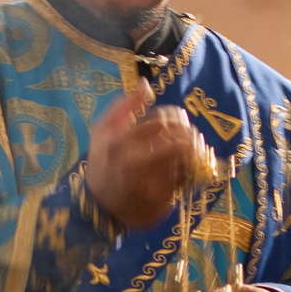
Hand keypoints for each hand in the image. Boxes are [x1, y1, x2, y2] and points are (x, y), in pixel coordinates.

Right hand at [84, 88, 212, 230]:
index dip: (175, 118)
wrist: (96, 207)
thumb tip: (146, 84)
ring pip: (185, 163)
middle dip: (191, 136)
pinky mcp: (159, 201)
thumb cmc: (101, 163)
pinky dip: (190, 172)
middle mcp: (134, 164)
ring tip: (193, 149)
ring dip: (195, 153)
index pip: (162, 123)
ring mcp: (148, 185)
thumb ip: (124, 106)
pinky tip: (186, 168)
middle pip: (180, 144)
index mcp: (120, 143)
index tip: (177, 120)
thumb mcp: (102, 131)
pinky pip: (185, 181)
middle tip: (191, 135)